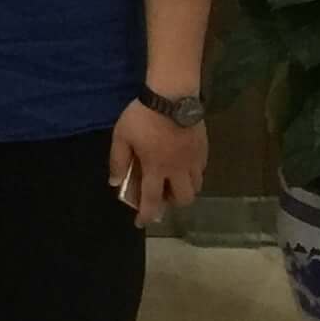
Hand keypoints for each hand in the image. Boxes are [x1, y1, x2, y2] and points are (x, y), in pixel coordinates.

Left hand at [110, 100, 206, 227]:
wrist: (173, 97)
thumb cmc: (142, 117)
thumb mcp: (121, 137)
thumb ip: (118, 160)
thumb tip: (114, 182)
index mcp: (157, 168)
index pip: (152, 200)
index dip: (147, 214)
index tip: (142, 223)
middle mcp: (179, 170)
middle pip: (183, 199)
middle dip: (172, 203)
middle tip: (160, 195)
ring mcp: (194, 160)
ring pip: (196, 187)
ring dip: (184, 190)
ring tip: (171, 181)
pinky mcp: (204, 149)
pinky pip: (201, 170)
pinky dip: (192, 175)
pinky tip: (182, 165)